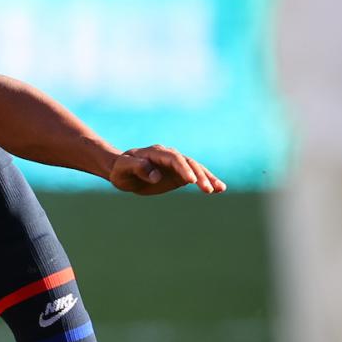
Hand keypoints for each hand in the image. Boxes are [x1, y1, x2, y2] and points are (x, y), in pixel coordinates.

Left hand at [108, 145, 226, 195]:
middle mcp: (168, 155)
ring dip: (208, 178)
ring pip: (195, 168)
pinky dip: (207, 181)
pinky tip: (219, 189)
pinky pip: (195, 176)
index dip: (183, 168)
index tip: (191, 181)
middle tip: (208, 189)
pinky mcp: (179, 173)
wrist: (123, 172)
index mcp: (155, 152)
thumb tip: (156, 176)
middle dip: (199, 175)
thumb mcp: (123, 168)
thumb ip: (137, 168)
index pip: (173, 159)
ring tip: (220, 189)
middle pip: (187, 163)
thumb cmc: (121, 170)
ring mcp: (176, 164)